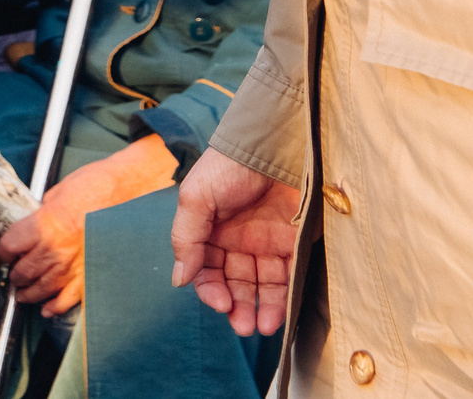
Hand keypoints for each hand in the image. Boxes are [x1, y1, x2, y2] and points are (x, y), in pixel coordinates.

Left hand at [1, 135, 178, 314]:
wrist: (129, 191)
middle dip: (15, 275)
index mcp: (43, 226)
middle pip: (24, 271)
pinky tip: (47, 309)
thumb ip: (40, 214)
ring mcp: (75, 266)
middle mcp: (56, 250)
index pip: (10, 246)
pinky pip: (69, 299)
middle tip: (13, 275)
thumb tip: (31, 225)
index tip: (6, 252)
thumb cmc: (95, 186)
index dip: (4, 251)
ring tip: (23, 293)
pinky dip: (55, 307)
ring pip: (43, 288)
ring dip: (29, 293)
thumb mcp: (56, 193)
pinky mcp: (92, 276)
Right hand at [171, 148, 301, 336]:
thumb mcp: (195, 198)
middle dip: (237, 306)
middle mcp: (237, 239)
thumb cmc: (228, 167)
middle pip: (234, 281)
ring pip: (262, 285)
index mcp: (210, 229)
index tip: (220, 303)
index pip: (205, 269)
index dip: (210, 289)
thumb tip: (178, 280)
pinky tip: (279, 314)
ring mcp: (266, 242)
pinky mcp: (294, 243)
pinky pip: (289, 277)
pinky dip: (284, 298)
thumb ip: (185, 238)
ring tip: (261, 327)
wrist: (276, 146)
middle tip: (242, 326)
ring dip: (260, 308)